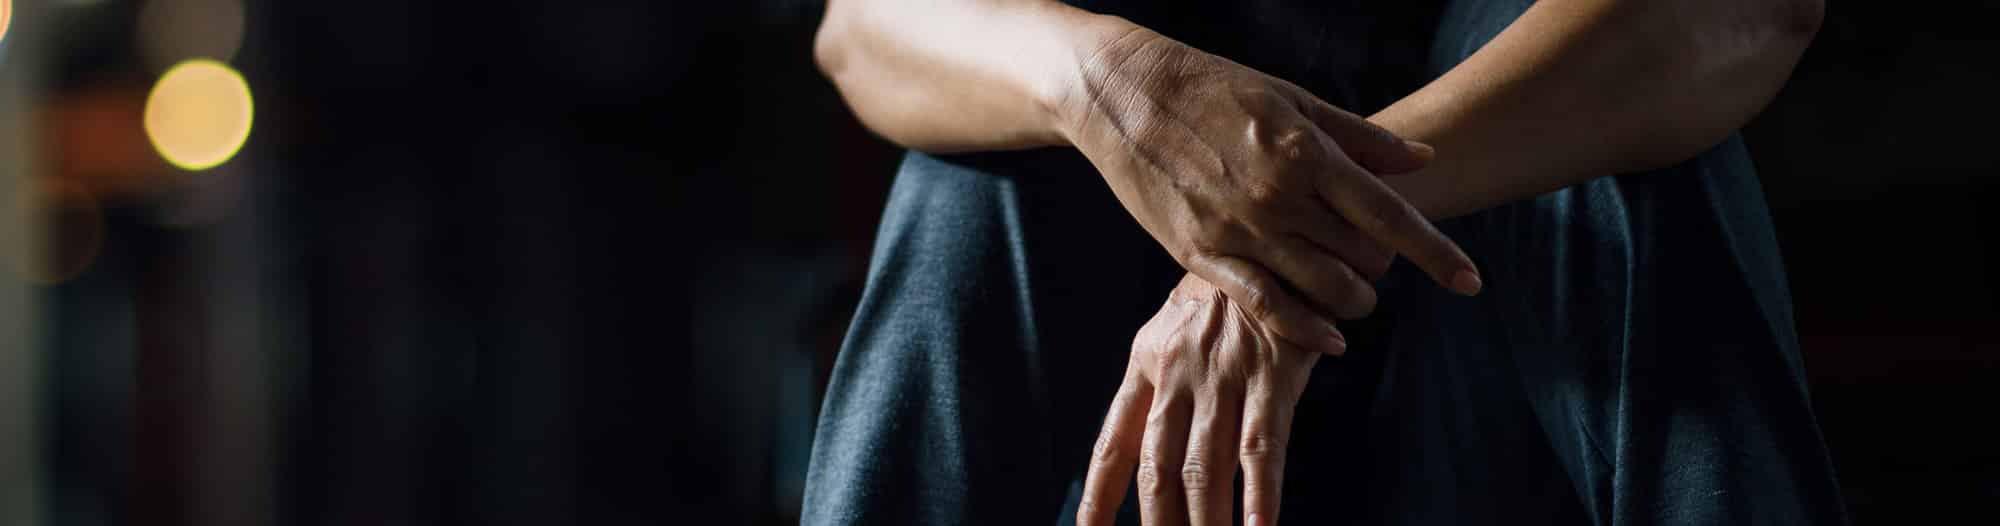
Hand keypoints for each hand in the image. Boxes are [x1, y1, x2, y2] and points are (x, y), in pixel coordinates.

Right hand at [1059, 27, 1479, 351]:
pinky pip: (1266, 306)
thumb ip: (1358, 137)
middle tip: (1375, 260)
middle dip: (1382, 268)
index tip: (1471, 282)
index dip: (1437, 254)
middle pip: (1362, 258)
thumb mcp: (1291, 98)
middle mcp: (1279, 196)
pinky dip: (1306, 329)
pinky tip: (1330, 339)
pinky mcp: (1201, 255)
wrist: (1123, 95)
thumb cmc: (1211, 88)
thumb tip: (1421, 160)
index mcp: (1306, 152)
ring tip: (1354, 292)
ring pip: (1321, 289)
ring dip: (1352, 300)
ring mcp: (1239, 229)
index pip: (1390, 215)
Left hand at [1076, 274, 1319, 525]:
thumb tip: (1142, 447)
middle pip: (1157, 470)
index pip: (1114, 445)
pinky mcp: (1272, 379)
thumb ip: (1158, 384)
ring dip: (1205, 525)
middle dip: (1158, 525)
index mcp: (1145, 364)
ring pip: (1204, 470)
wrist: (1277, 238)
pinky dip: (1260, 497)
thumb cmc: (1228, 293)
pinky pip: (1260, 449)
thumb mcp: (1174, 329)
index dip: (1098, 497)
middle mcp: (1177, 376)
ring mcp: (1223, 379)